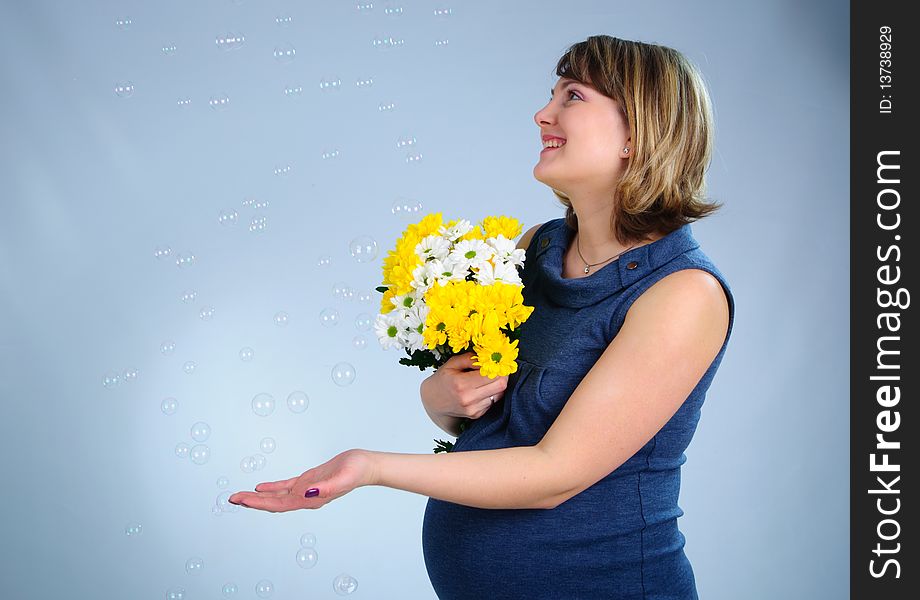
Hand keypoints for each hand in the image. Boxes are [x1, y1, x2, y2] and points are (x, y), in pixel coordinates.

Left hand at [228, 449, 376, 511]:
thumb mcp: (343, 478)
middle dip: (252, 502)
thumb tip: (308, 494)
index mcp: (311, 500)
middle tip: (232, 498)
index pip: (279, 504)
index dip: (259, 503)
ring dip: (259, 497)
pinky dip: (272, 488)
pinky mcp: (309, 481)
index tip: (242, 500)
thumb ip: (326, 489)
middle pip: (273, 503)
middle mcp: (306, 498)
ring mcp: (306, 490)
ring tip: (241, 496)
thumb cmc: (357, 471)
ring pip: (277, 496)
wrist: (366, 466)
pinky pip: (286, 486)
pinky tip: (261, 487)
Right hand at [422, 352, 508, 420]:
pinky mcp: (476, 414)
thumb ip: (470, 358)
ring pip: (499, 394)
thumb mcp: (452, 363)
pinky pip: (492, 401)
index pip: (493, 375)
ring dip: (497, 385)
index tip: (497, 361)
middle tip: (497, 368)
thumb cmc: (442, 380)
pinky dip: (491, 393)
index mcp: (462, 384)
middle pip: (501, 386)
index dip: (498, 366)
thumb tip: (488, 357)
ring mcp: (473, 409)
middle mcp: (469, 399)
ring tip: (486, 379)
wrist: (432, 402)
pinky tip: (480, 389)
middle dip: (502, 375)